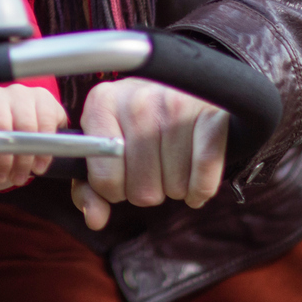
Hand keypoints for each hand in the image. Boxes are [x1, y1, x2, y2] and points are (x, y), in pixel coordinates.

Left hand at [0, 84, 67, 193]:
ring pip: (25, 125)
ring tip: (21, 174)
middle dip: (4, 157)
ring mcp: (19, 94)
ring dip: (25, 157)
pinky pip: (47, 121)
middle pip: (0, 121)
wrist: (17, 146)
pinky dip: (44, 149)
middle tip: (5, 176)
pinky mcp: (43, 99)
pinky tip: (38, 164)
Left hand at [70, 78, 229, 230]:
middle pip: (142, 191)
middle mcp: (136, 100)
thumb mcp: (104, 144)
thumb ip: (89, 185)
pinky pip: (205, 178)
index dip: (116, 190)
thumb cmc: (137, 121)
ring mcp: (176, 105)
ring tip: (173, 162)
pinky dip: (200, 190)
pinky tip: (195, 181)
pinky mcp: (212, 116)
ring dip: (175, 186)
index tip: (124, 175)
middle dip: (148, 189)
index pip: (105, 182)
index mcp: (101, 103)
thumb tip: (94, 219)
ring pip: (174, 188)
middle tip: (153, 167)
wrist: (185, 82)